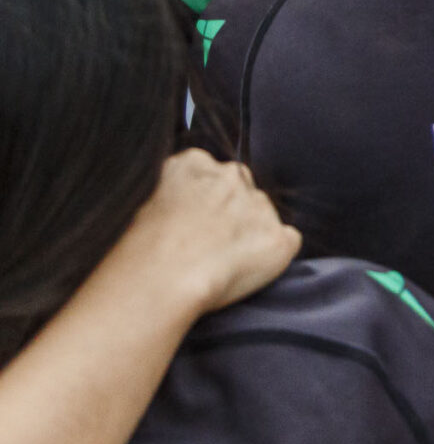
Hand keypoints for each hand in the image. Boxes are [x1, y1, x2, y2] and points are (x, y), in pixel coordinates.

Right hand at [114, 150, 300, 319]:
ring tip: (217, 263)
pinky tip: (245, 270)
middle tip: (206, 244)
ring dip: (250, 233)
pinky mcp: (280, 239)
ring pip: (263, 214)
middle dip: (231, 212)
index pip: (212, 173)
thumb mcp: (139, 198)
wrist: (158, 281)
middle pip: (242, 189)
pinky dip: (273, 255)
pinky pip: (288, 241)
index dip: (203, 201)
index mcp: (194, 162)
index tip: (191, 223)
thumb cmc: (136, 249)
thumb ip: (170, 187)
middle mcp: (232, 176)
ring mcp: (259, 206)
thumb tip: (179, 199)